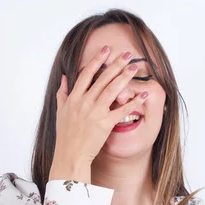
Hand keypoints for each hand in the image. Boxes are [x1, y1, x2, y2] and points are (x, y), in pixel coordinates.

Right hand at [49, 46, 148, 182]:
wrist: (70, 155)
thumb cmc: (65, 136)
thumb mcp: (60, 111)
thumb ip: (62, 93)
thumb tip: (64, 78)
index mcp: (74, 98)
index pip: (86, 73)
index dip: (97, 60)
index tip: (106, 49)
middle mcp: (84, 102)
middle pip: (103, 78)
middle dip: (116, 64)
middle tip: (128, 54)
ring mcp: (95, 112)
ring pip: (112, 90)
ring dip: (125, 77)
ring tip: (135, 68)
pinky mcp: (105, 124)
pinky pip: (122, 110)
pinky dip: (133, 102)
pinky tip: (143, 95)